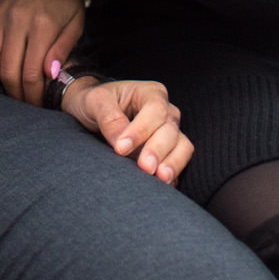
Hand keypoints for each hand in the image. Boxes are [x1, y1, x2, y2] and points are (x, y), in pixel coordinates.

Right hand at [0, 0, 87, 105]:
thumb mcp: (76, 21)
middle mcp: (16, 21)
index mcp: (42, 25)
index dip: (33, 96)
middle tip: (24, 105)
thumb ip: (63, 48)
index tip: (38, 106)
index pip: (32, 73)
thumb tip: (49, 75)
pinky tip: (0, 71)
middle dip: (16, 95)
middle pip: (8, 72)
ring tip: (12, 90)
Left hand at [64, 78, 191, 184]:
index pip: (155, 110)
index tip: (121, 148)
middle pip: (170, 130)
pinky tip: (161, 186)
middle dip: (158, 150)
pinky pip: (179, 164)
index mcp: (151, 93)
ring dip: (173, 163)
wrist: (95, 113)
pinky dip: (173, 174)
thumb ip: (108, 118)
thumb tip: (121, 144)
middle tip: (144, 167)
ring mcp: (170, 133)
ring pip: (182, 147)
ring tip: (161, 178)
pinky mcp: (169, 153)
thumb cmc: (97, 103)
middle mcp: (166, 112)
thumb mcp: (96, 101)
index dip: (141, 130)